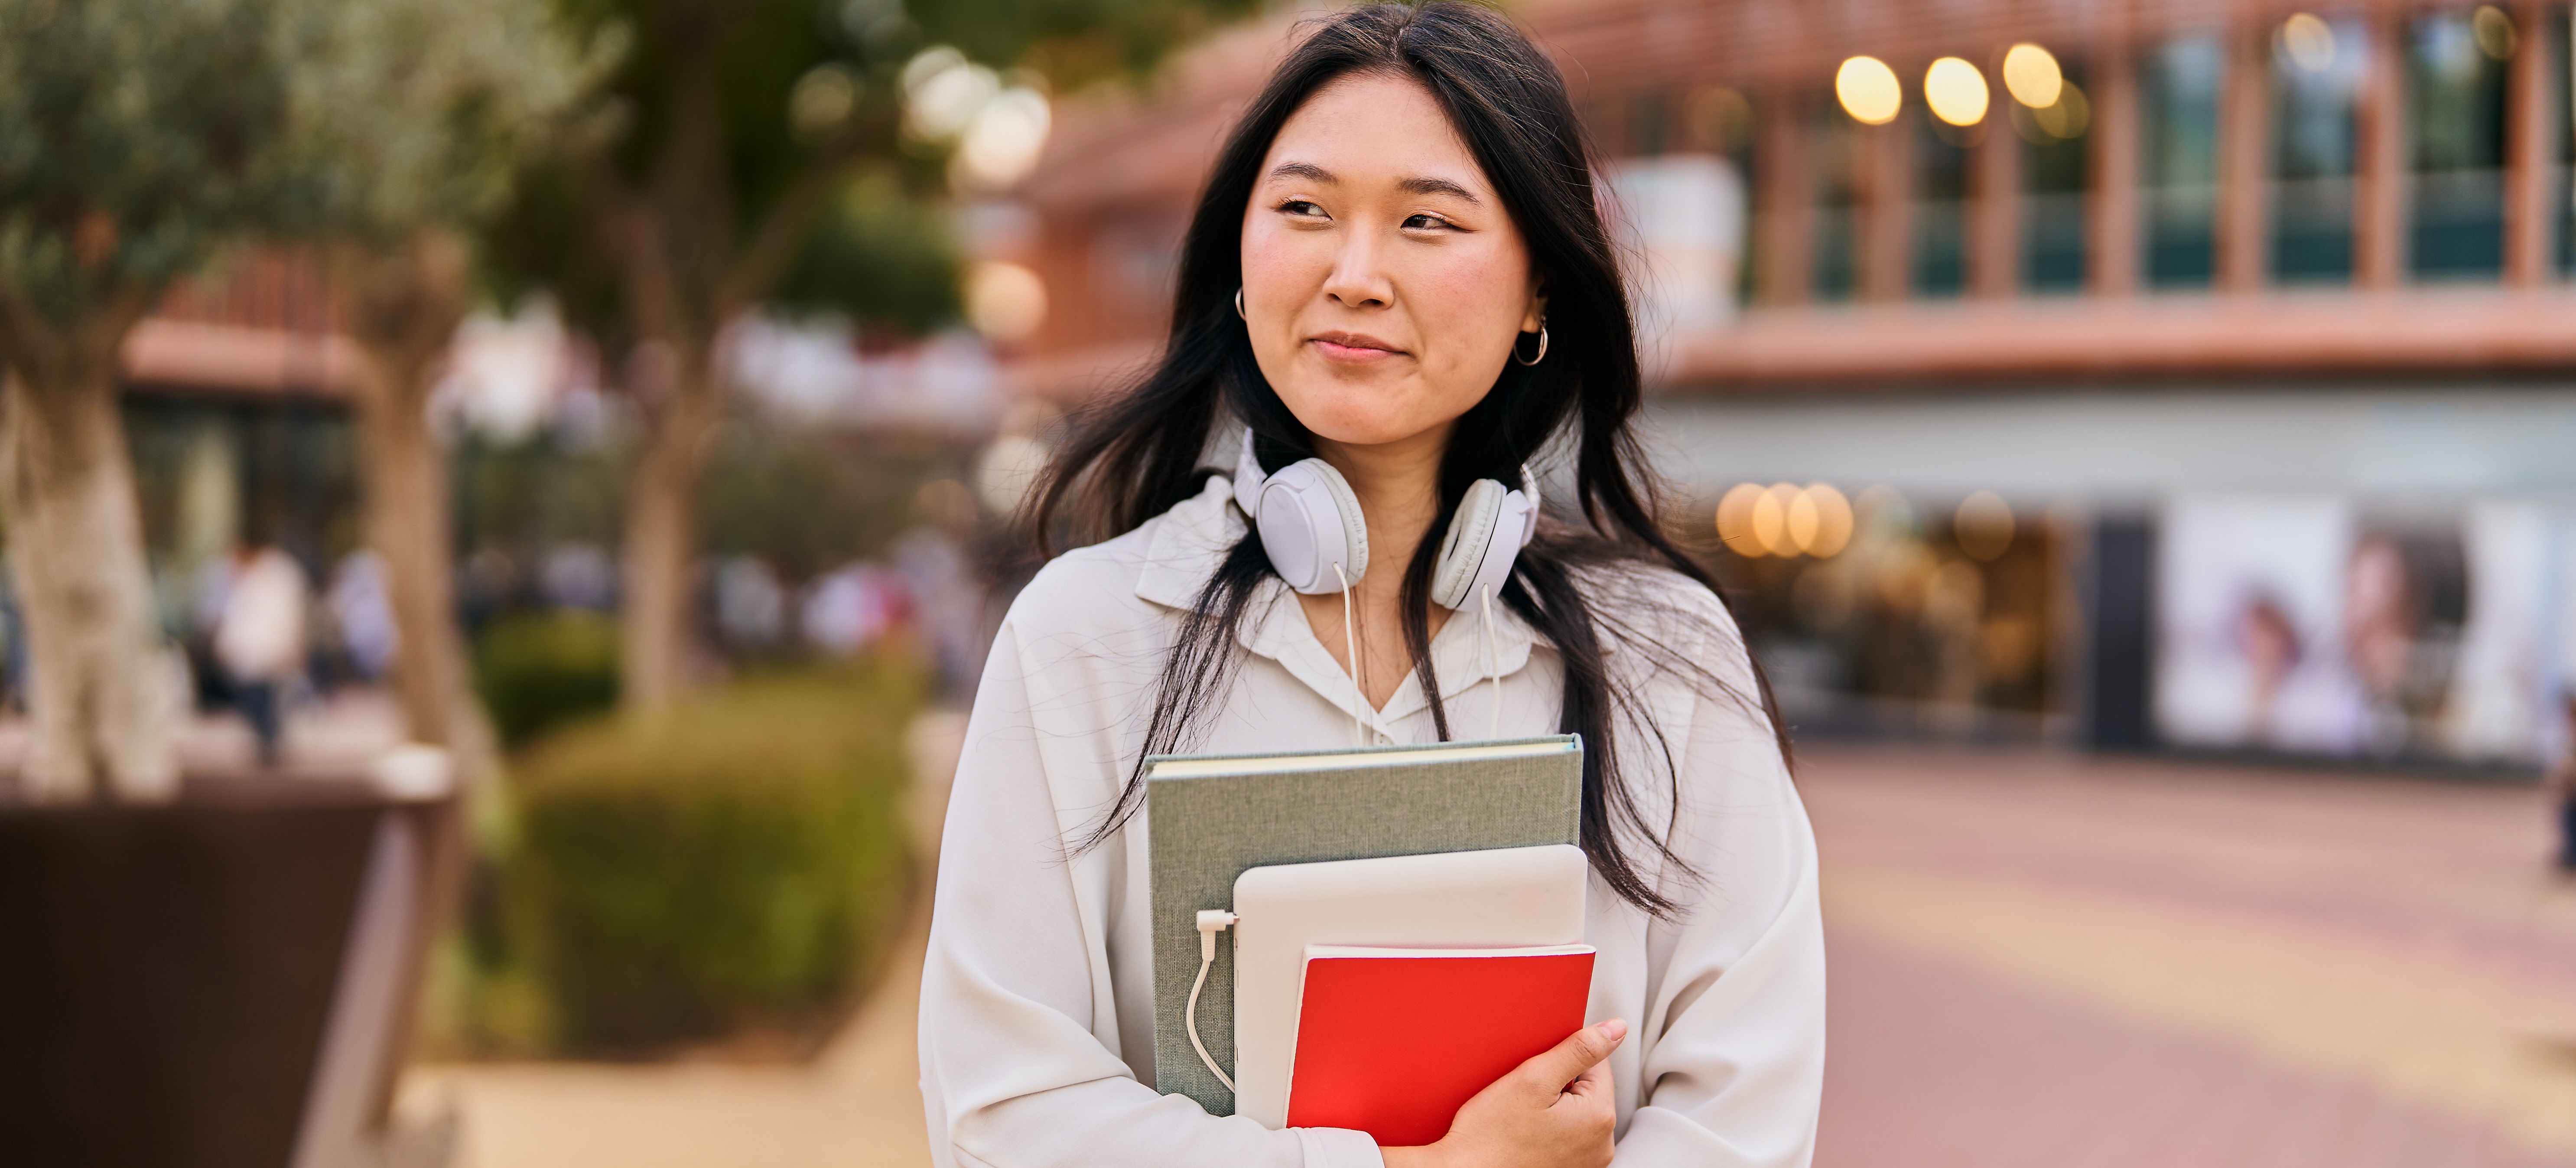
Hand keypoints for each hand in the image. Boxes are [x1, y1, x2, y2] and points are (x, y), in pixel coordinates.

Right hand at [1381, 1019, 1625, 1167]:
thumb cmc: (1490, 1136)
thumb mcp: (1534, 1078)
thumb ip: (1579, 1049)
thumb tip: (1616, 1029)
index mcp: (1600, 1117)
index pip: (1596, 1062)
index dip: (1561, 1058)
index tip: (1536, 1073)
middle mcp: (1602, 1145)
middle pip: (1587, 1089)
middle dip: (1557, 1083)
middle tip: (1524, 1096)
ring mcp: (1587, 1162)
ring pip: (1575, 1112)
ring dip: (1552, 1106)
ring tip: (1522, 1116)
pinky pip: (1566, 1135)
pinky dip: (1547, 1128)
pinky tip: (1524, 1132)